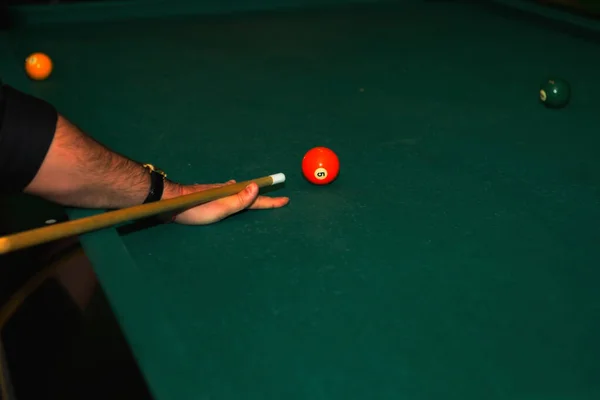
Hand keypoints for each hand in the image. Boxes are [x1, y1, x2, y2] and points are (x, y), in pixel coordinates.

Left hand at [166, 180, 288, 224]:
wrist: (172, 200)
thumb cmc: (196, 208)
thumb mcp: (220, 208)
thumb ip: (239, 200)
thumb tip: (257, 187)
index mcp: (233, 194)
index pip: (257, 198)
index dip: (271, 201)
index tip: (286, 199)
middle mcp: (228, 190)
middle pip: (251, 194)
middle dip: (265, 196)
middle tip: (277, 199)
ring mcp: (219, 191)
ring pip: (240, 192)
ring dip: (252, 194)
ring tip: (260, 195)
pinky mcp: (211, 194)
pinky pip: (230, 192)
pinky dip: (238, 193)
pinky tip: (233, 191)